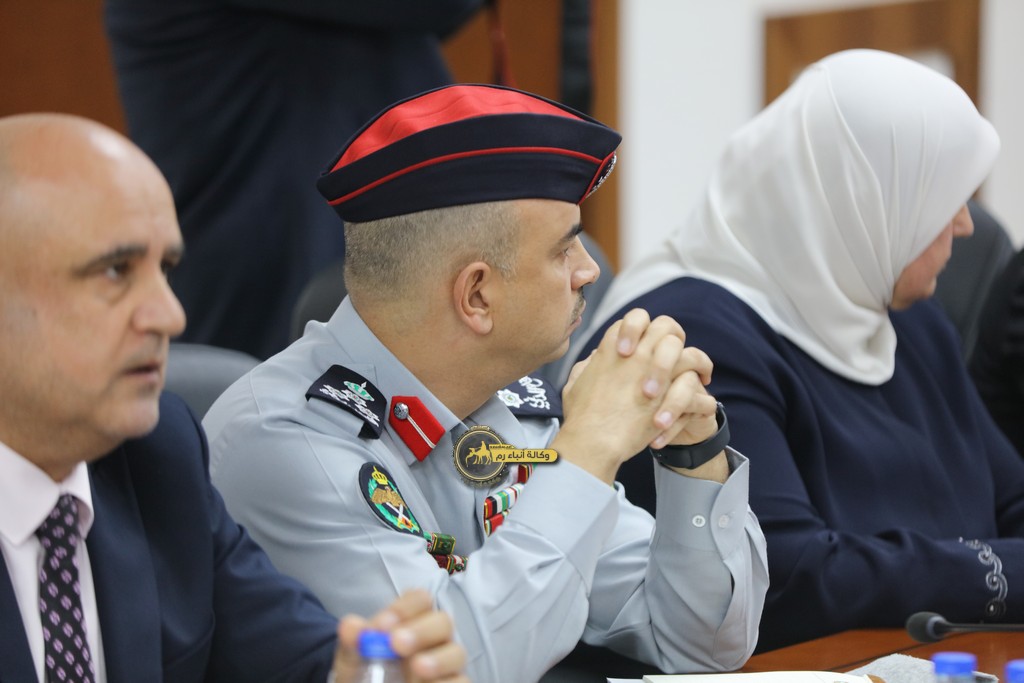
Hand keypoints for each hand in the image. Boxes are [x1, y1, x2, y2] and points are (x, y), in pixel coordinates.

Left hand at [332, 589, 467, 682]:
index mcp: (413, 620)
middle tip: (397, 643)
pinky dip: (447, 682)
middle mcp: (435, 637)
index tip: (381, 625)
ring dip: (438, 659)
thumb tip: (349, 626)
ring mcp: (447, 662)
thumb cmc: (366, 667)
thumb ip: (354, 639)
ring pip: (457, 653)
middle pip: (442, 622)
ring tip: (417, 667)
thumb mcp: (355, 654)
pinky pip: (461, 681)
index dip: (404, 608)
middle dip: (421, 631)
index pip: (420, 600)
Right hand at [555, 309, 716, 482]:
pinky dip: (702, 378)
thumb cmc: (582, 416)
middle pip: (665, 325)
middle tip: (677, 353)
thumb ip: (587, 366)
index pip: (636, 320)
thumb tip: (595, 358)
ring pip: (684, 346)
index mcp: (611, 345)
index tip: (647, 345)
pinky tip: (704, 386)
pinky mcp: (670, 387)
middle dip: (673, 337)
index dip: (644, 329)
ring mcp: (655, 366)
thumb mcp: (575, 383)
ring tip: (702, 372)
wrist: (596, 440)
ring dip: (696, 358)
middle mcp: (636, 350)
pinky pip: (694, 373)